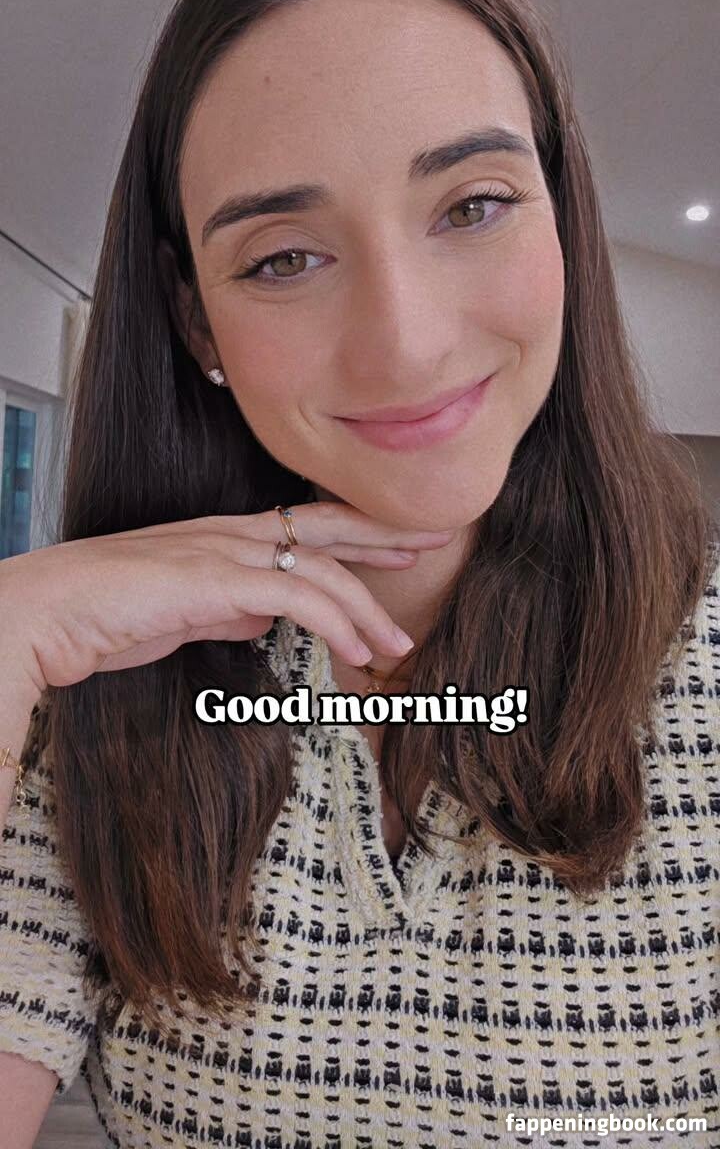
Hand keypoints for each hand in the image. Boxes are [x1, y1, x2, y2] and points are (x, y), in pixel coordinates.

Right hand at [0, 502, 452, 693]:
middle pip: (329, 525)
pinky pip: (297, 597)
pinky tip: (358, 651)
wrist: (50, 612)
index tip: (400, 543)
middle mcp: (232, 534)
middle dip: (386, 533)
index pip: (308, 524)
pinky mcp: (217, 578)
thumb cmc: (105, 615)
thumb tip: (262, 618)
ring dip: (368, 608)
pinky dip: (336, 623)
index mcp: (225, 536)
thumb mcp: (183, 614)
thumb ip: (227, 610)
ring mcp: (225, 551)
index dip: (359, 531)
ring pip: (323, 569)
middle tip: (435, 541)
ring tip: (398, 645)